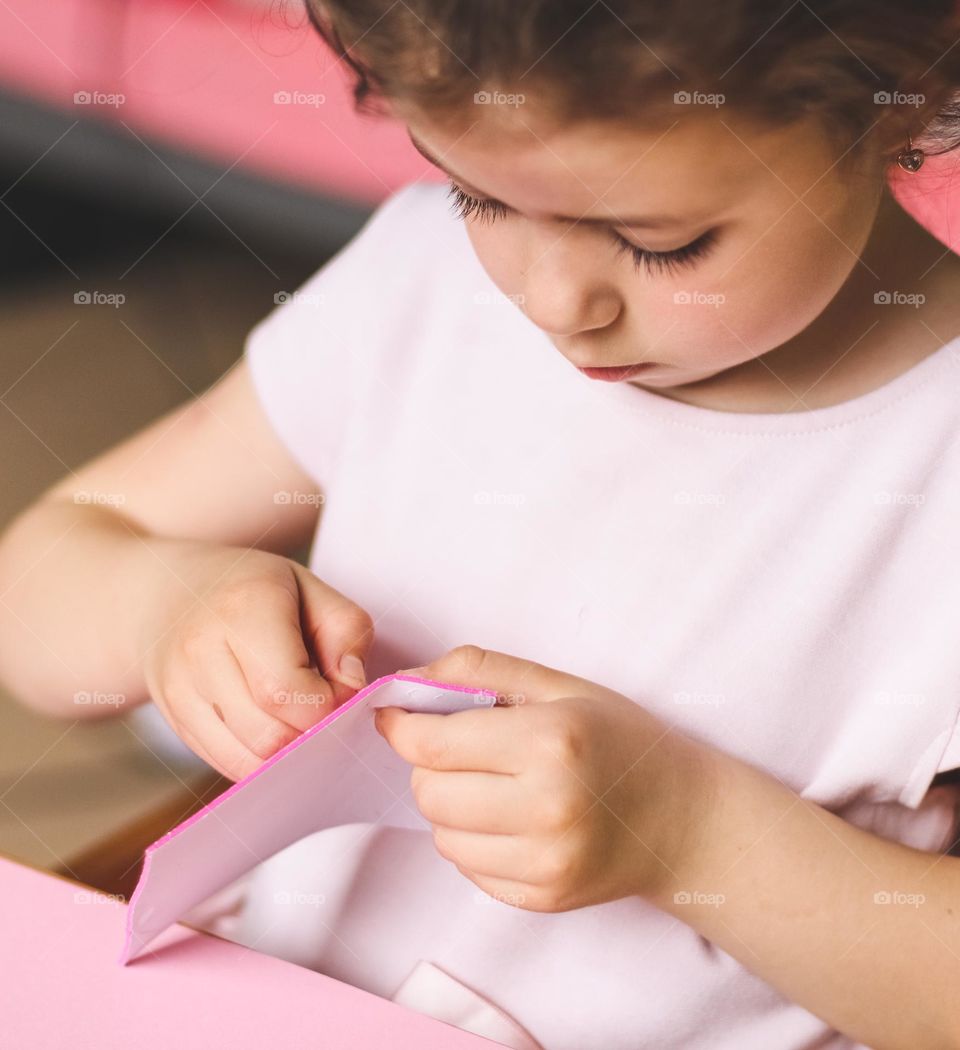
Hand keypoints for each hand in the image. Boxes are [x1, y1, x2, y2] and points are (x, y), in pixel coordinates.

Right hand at [141, 543, 373, 779]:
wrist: (170, 593)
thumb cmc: (252, 590)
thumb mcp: (311, 588)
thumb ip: (347, 633)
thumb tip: (351, 689)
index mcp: (243, 608)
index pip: (288, 691)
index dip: (328, 705)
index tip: (340, 689)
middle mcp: (201, 651)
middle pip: (268, 733)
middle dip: (310, 733)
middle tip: (322, 705)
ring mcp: (179, 690)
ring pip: (247, 759)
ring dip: (287, 752)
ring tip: (297, 714)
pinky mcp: (174, 720)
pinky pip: (228, 765)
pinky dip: (261, 759)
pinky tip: (272, 725)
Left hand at [376, 645, 717, 911]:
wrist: (683, 819)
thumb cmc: (621, 741)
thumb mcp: (560, 685)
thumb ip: (480, 669)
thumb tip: (407, 680)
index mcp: (550, 741)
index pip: (431, 744)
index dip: (402, 725)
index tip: (398, 714)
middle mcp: (546, 807)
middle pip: (428, 793)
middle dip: (430, 766)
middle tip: (463, 750)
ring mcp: (546, 862)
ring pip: (441, 835)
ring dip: (451, 806)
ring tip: (494, 785)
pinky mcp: (542, 899)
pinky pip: (468, 869)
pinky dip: (474, 841)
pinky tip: (512, 820)